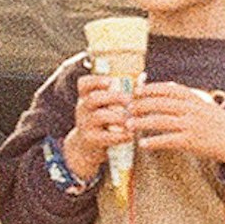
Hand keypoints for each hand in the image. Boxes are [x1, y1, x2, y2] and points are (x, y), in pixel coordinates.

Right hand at [62, 67, 133, 185]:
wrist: (86, 147)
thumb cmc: (103, 121)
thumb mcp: (105, 106)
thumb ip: (122, 92)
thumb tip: (142, 76)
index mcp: (86, 97)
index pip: (84, 83)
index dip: (96, 80)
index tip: (111, 80)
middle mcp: (82, 109)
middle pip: (94, 98)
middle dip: (114, 97)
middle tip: (129, 100)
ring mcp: (85, 125)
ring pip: (99, 116)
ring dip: (119, 116)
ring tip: (131, 119)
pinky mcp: (91, 140)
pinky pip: (106, 136)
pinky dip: (121, 135)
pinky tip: (130, 134)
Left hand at [128, 79, 224, 171]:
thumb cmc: (217, 122)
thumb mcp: (204, 103)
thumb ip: (185, 95)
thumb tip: (168, 84)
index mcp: (193, 98)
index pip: (167, 89)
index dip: (149, 89)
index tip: (136, 91)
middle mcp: (191, 109)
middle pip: (160, 104)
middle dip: (141, 105)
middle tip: (127, 109)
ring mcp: (191, 125)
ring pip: (160, 121)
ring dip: (142, 123)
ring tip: (129, 125)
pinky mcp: (191, 142)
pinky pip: (168, 140)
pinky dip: (154, 141)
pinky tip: (143, 143)